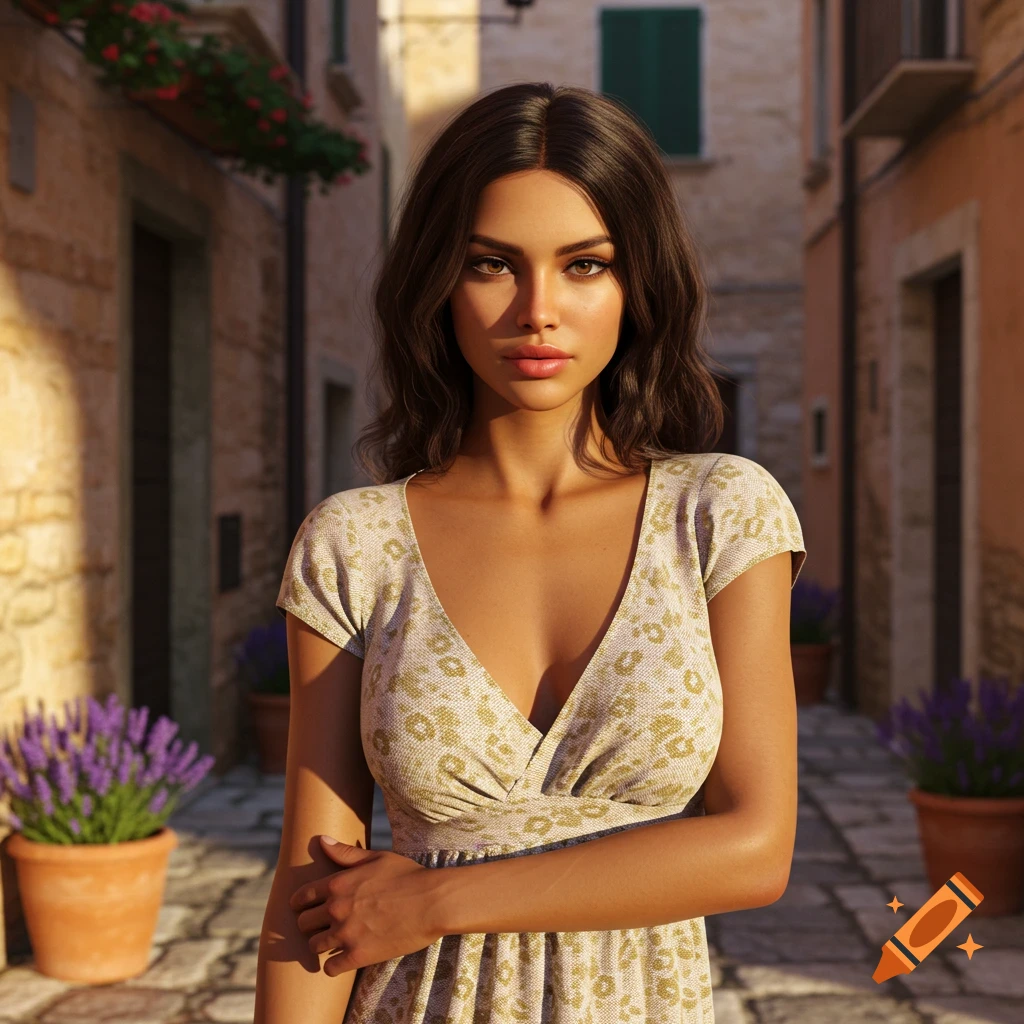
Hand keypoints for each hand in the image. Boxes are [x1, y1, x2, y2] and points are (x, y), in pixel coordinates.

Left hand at [289, 835, 444, 975]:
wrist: (432, 901)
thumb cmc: (407, 875)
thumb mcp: (377, 857)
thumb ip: (346, 853)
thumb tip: (321, 840)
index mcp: (338, 883)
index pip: (302, 897)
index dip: (299, 904)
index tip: (303, 908)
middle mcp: (336, 909)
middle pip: (303, 923)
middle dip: (309, 924)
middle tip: (320, 926)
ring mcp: (346, 934)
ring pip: (314, 946)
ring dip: (320, 945)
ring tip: (331, 943)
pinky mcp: (358, 955)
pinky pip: (330, 969)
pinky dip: (333, 966)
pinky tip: (342, 959)